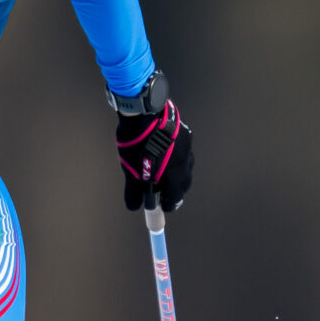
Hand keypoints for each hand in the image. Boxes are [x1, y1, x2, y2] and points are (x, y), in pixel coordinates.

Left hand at [112, 75, 192, 210]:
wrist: (143, 114)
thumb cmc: (137, 145)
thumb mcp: (131, 172)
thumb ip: (134, 191)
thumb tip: (133, 206)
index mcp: (175, 175)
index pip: (175, 198)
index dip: (168, 204)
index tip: (163, 206)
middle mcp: (186, 163)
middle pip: (184, 183)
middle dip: (175, 190)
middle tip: (165, 191)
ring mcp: (188, 147)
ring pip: (186, 166)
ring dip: (177, 172)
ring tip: (165, 171)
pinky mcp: (186, 133)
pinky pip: (184, 149)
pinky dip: (177, 155)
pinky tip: (166, 150)